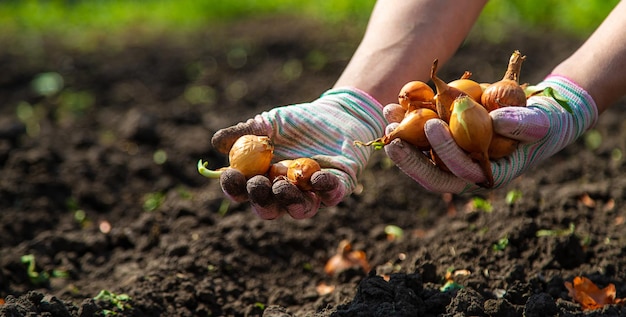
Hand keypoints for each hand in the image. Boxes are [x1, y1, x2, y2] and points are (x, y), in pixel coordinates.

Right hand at [210, 88, 384, 218]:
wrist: (335, 114)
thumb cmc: (296, 123)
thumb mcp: (267, 124)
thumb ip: (243, 133)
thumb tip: (217, 142)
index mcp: (263, 180)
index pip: (243, 191)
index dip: (234, 187)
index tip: (230, 176)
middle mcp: (285, 194)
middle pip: (269, 208)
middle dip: (260, 199)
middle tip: (257, 184)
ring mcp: (311, 194)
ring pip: (299, 208)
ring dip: (289, 200)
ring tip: (281, 186)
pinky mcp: (337, 189)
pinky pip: (331, 194)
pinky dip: (324, 188)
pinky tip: (316, 178)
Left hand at [383, 76, 598, 193]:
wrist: (539, 112)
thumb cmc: (545, 121)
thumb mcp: (540, 123)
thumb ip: (521, 125)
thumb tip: (496, 121)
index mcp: (486, 175)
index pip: (459, 173)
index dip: (444, 152)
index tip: (432, 125)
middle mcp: (464, 171)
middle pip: (431, 172)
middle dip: (410, 157)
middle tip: (392, 138)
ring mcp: (452, 156)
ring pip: (420, 154)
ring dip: (401, 137)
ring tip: (388, 114)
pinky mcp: (444, 140)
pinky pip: (420, 136)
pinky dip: (407, 122)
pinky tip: (392, 107)